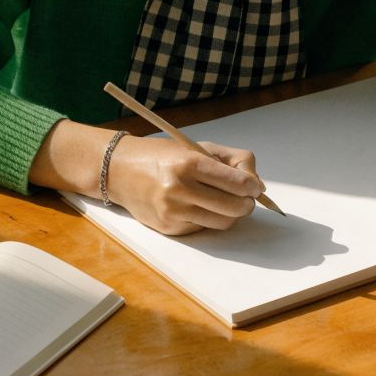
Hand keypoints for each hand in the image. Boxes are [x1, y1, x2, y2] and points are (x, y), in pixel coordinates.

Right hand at [104, 135, 263, 234]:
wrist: (119, 171)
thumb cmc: (162, 156)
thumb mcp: (196, 147)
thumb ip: (231, 160)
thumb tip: (256, 184)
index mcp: (188, 163)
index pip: (237, 182)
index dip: (252, 187)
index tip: (255, 187)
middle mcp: (179, 189)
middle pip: (234, 207)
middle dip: (247, 203)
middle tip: (247, 197)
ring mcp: (173, 212)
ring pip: (223, 222)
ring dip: (232, 214)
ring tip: (226, 201)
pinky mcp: (169, 228)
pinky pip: (203, 227)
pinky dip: (209, 218)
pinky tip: (199, 205)